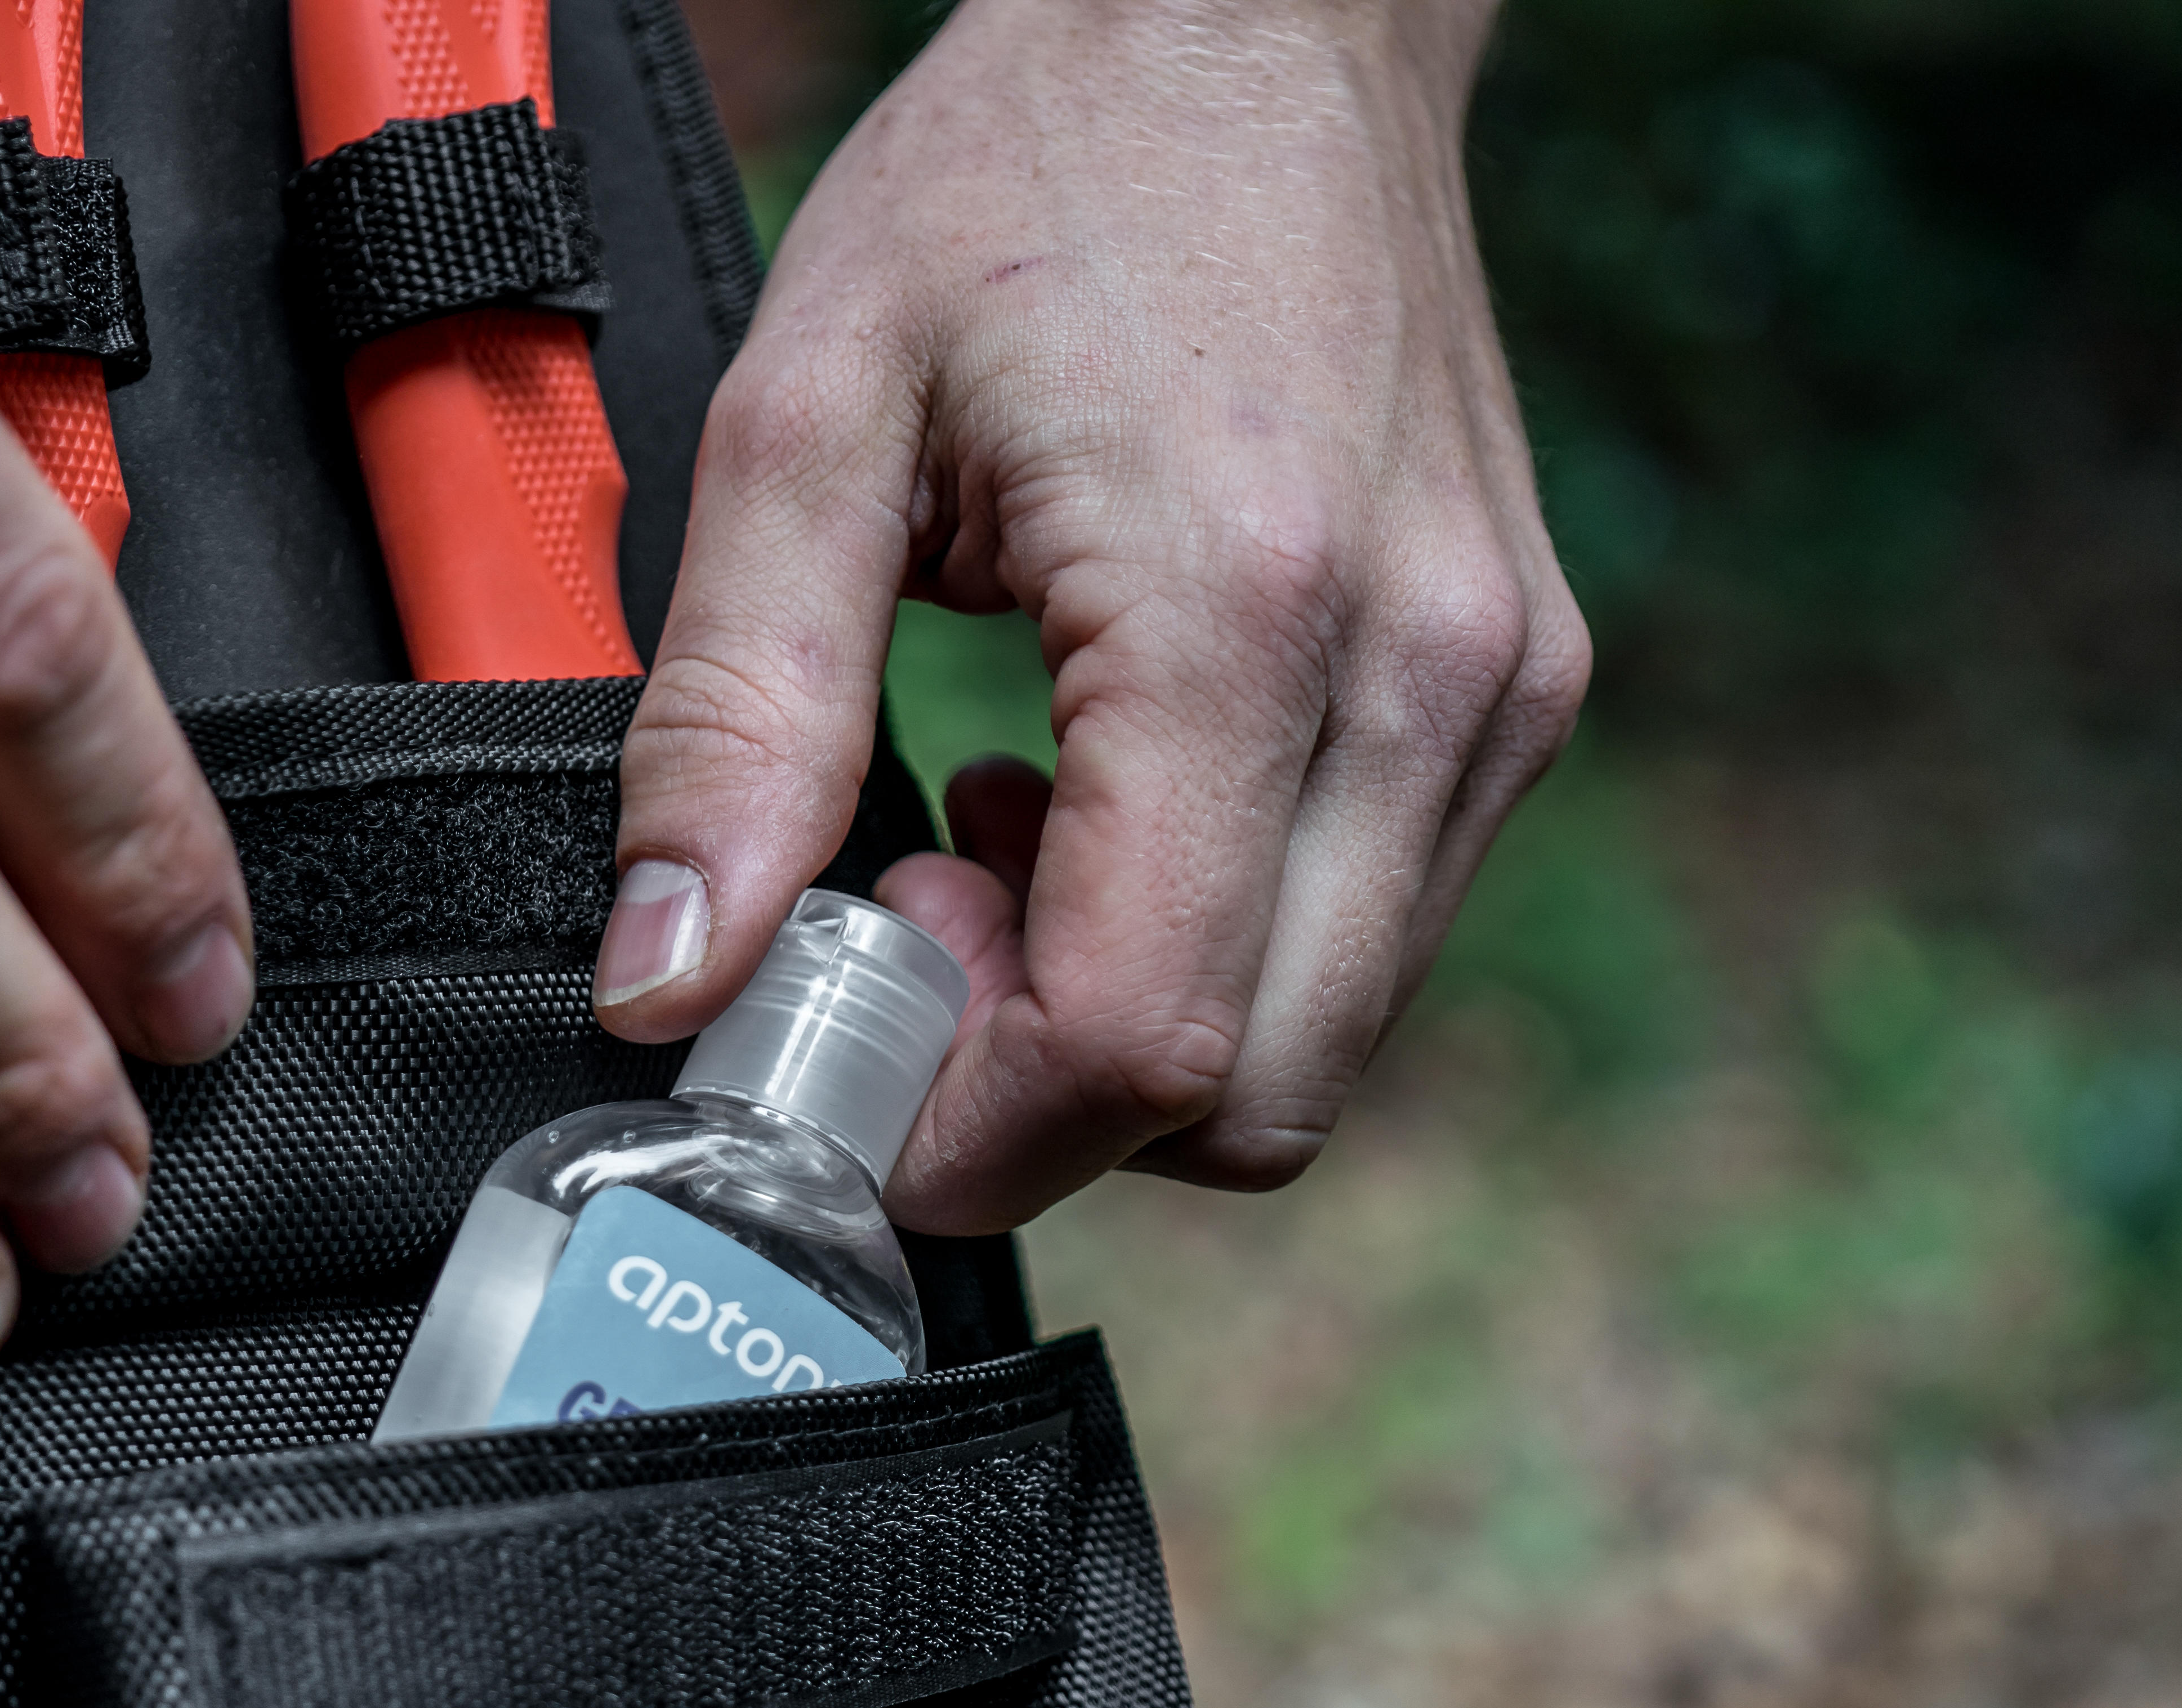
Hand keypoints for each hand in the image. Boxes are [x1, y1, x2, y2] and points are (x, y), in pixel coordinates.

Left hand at [599, 0, 1587, 1229]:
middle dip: (1049, 1096)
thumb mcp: (812, 413)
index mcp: (1245, 609)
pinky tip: (1099, 796)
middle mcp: (1423, 680)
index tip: (836, 1058)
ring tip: (1001, 837)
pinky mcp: (1512, 689)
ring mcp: (1496, 693)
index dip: (964, 1123)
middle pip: (1256, 1096)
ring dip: (1132, 1020)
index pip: (1134, 1036)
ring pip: (1319, 1043)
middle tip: (912, 936)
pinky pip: (1364, 938)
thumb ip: (733, 716)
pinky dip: (1216, 938)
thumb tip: (669, 972)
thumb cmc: (1040, 168)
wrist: (1258, 17)